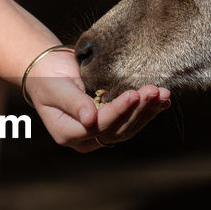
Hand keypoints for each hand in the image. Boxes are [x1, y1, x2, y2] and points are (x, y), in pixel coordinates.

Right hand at [25, 49, 170, 151]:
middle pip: (117, 129)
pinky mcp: (112, 122)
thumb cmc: (47, 77)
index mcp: (68, 133)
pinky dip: (149, 111)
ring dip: (147, 111)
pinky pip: (132, 120)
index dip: (117, 112)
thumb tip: (90, 120)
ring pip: (128, 127)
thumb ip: (73, 103)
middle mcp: (86, 138)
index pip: (98, 126)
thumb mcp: (56, 88)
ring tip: (162, 93)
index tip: (132, 95)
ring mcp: (100, 132)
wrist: (48, 71)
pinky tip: (163, 101)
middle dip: (137, 110)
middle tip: (152, 90)